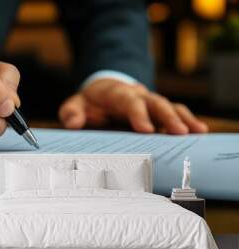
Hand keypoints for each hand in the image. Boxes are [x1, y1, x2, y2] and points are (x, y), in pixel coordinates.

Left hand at [58, 78, 207, 133]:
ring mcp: (149, 103)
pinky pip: (174, 113)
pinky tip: (199, 132)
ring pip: (169, 106)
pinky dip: (186, 120)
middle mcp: (137, 95)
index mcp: (117, 94)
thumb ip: (72, 112)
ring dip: (183, 118)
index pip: (129, 101)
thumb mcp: (76, 104)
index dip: (138, 114)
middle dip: (167, 117)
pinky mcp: (156, 112)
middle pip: (155, 102)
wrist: (102, 92)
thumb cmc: (89, 103)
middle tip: (179, 132)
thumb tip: (73, 122)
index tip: (147, 130)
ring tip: (198, 131)